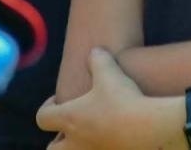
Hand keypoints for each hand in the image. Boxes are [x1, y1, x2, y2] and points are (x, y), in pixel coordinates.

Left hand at [37, 48, 186, 149]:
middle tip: (71, 125)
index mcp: (70, 118)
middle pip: (52, 149)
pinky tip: (113, 136)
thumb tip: (95, 51)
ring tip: (92, 131)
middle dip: (57, 140)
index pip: (42, 118)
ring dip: (77, 145)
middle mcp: (76, 142)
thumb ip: (99, 59)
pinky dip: (99, 147)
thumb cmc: (124, 99)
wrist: (149, 128)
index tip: (60, 100)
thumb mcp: (110, 71)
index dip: (47, 107)